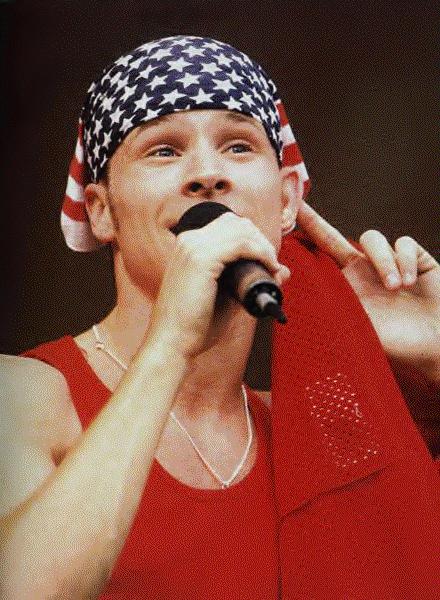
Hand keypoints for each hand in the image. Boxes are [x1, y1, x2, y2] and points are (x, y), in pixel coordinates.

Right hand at [148, 213, 289, 358]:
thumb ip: (251, 280)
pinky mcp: (201, 259)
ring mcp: (193, 247)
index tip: (267, 261)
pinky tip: (269, 268)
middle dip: (261, 240)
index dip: (253, 239)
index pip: (229, 225)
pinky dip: (261, 253)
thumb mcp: (228, 296)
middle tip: (273, 265)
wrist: (172, 342)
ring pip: (242, 230)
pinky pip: (242, 244)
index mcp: (189, 245)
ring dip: (264, 247)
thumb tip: (283, 271)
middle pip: (237, 222)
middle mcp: (189, 240)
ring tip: (273, 268)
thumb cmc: (196, 324)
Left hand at [296, 202, 439, 382]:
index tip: (282, 225)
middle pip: (334, 238)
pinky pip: (404, 244)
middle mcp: (364, 272)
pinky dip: (406, 260)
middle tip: (299, 207)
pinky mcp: (416, 259)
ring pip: (373, 239)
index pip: (319, 262)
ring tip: (396, 289)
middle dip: (315, 223)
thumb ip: (334, 313)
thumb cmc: (400, 346)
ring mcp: (388, 263)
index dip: (303, 244)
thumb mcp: (358, 330)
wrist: (438, 344)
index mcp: (348, 289)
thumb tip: (295, 310)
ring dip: (383, 261)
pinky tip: (411, 282)